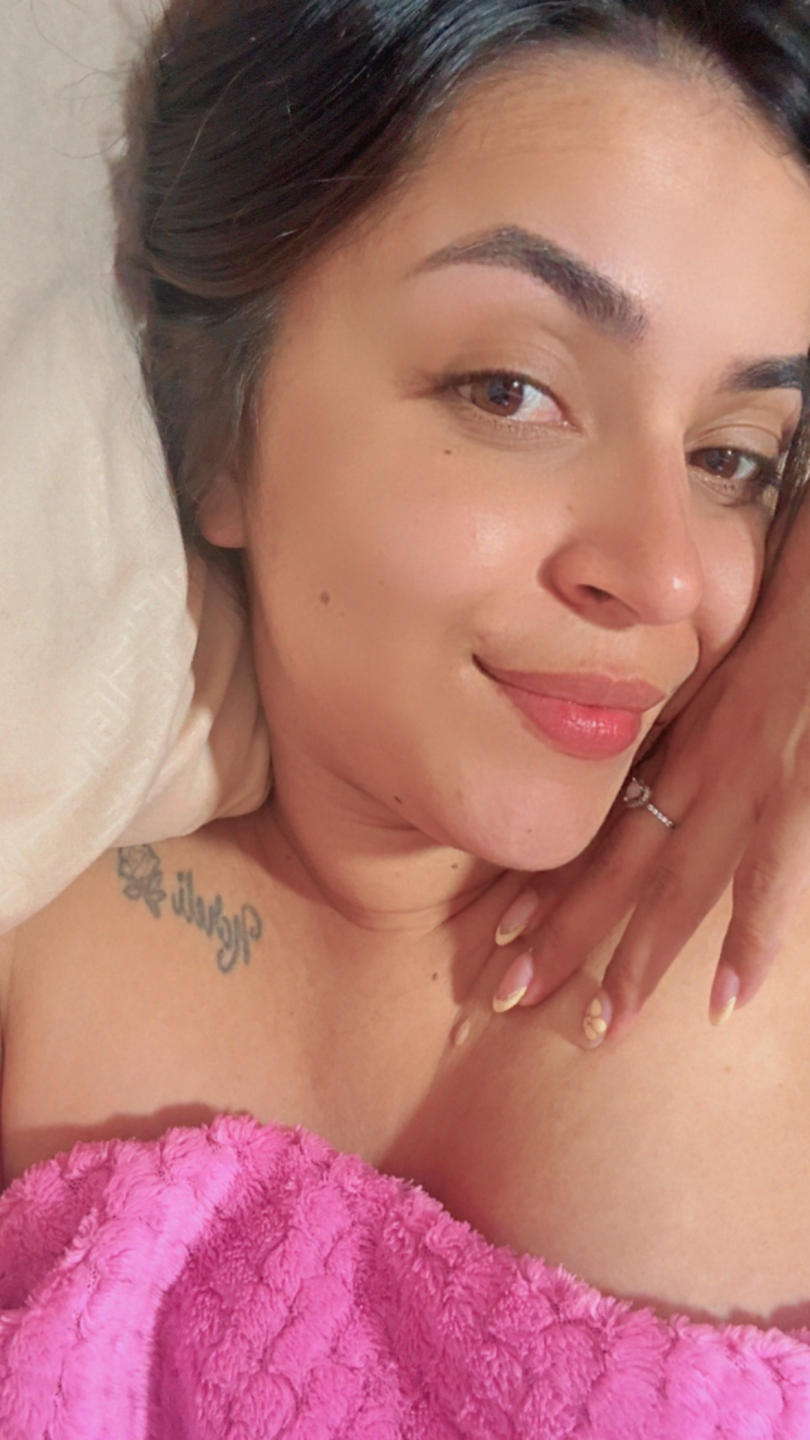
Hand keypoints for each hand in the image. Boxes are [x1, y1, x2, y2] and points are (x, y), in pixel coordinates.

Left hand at [489, 504, 809, 1046]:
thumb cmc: (798, 609)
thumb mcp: (739, 668)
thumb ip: (704, 726)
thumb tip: (676, 782)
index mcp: (688, 739)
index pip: (604, 825)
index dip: (553, 884)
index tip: (501, 938)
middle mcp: (703, 762)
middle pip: (620, 863)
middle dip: (565, 935)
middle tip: (503, 997)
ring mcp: (753, 776)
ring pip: (679, 880)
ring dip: (637, 955)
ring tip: (598, 1024)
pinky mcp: (803, 784)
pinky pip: (776, 871)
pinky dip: (752, 935)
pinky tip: (725, 1000)